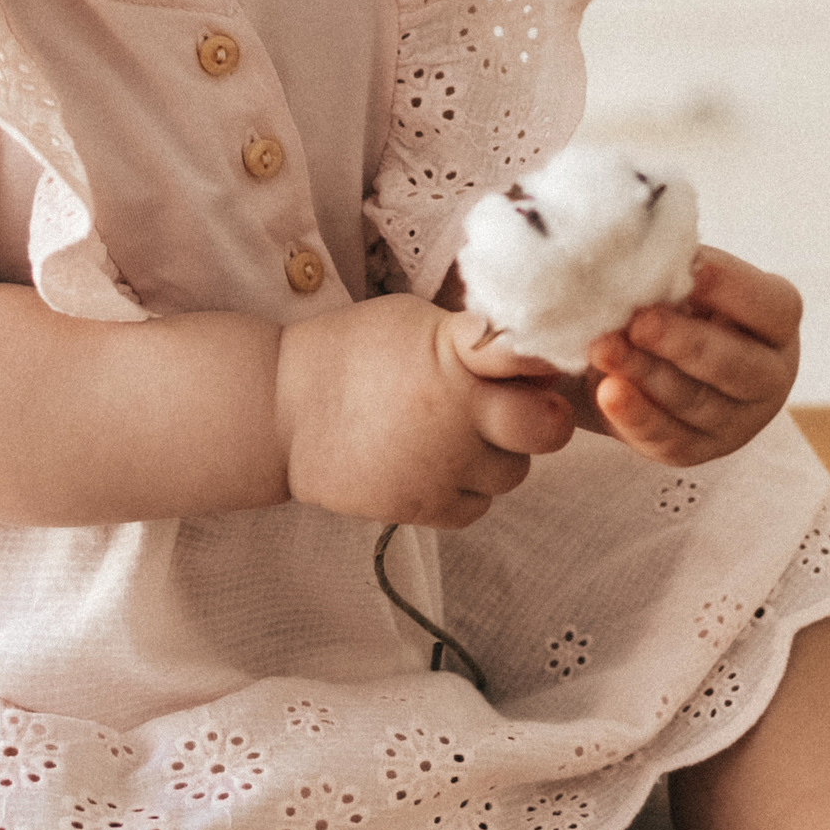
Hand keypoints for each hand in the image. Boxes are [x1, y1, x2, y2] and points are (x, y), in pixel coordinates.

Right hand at [277, 297, 577, 529]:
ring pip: (513, 474)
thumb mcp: (413, 322)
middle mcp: (457, 414)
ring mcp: (441, 466)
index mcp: (455, 355)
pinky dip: (465, 490)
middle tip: (514, 408)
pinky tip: (436, 464)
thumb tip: (528, 350)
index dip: (549, 356)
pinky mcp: (421, 507)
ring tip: (457, 434)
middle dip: (543, 418)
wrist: (280, 409)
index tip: (545, 357)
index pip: (531, 353)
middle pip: (547, 429)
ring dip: (498, 455)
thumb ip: (471, 339)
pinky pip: (475, 507)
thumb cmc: (350, 352)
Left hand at [580, 248, 802, 467]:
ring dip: (647, 375)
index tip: (686, 264)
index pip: (771, 307)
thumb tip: (644, 248)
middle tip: (639, 321)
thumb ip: (673, 266)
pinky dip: (636, 416)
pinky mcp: (696, 450)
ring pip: (698, 403)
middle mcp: (769, 377)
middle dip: (686, 343)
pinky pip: (669, 439)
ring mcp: (737, 421)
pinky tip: (609, 392)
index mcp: (777, 322)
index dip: (731, 287)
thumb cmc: (669, 298)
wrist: (639, 352)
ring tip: (603, 348)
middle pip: (738, 367)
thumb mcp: (680, 278)